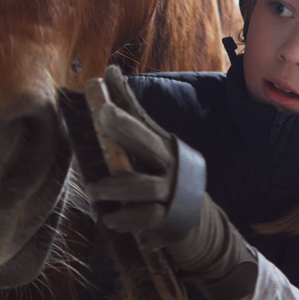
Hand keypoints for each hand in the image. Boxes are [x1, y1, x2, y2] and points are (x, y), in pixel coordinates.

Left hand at [86, 66, 257, 299]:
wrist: (203, 227)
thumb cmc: (169, 181)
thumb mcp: (153, 150)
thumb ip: (130, 118)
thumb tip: (109, 72)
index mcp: (166, 147)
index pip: (142, 121)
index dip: (124, 108)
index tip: (105, 93)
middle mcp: (172, 166)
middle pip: (148, 143)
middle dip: (125, 128)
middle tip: (103, 115)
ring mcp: (173, 193)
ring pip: (141, 187)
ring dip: (113, 190)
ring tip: (95, 194)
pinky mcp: (171, 221)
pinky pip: (144, 219)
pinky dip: (125, 221)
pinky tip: (112, 221)